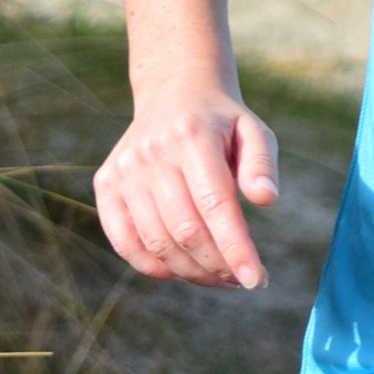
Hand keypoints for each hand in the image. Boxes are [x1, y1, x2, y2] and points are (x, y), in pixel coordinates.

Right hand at [93, 90, 280, 287]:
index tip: (258, 280)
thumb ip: (262, 164)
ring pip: (157, 243)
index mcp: (193, 135)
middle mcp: (152, 153)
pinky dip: (155, 267)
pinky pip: (126, 243)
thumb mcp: (254, 131)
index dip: (236, 249)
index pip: (216, 205)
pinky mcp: (106, 185)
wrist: (174, 93)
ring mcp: (124, 170)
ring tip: (220, 277)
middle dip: (218, 266)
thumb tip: (267, 200)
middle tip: (244, 279)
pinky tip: (184, 270)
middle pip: (185, 231)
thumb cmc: (223, 122)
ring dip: (192, 272)